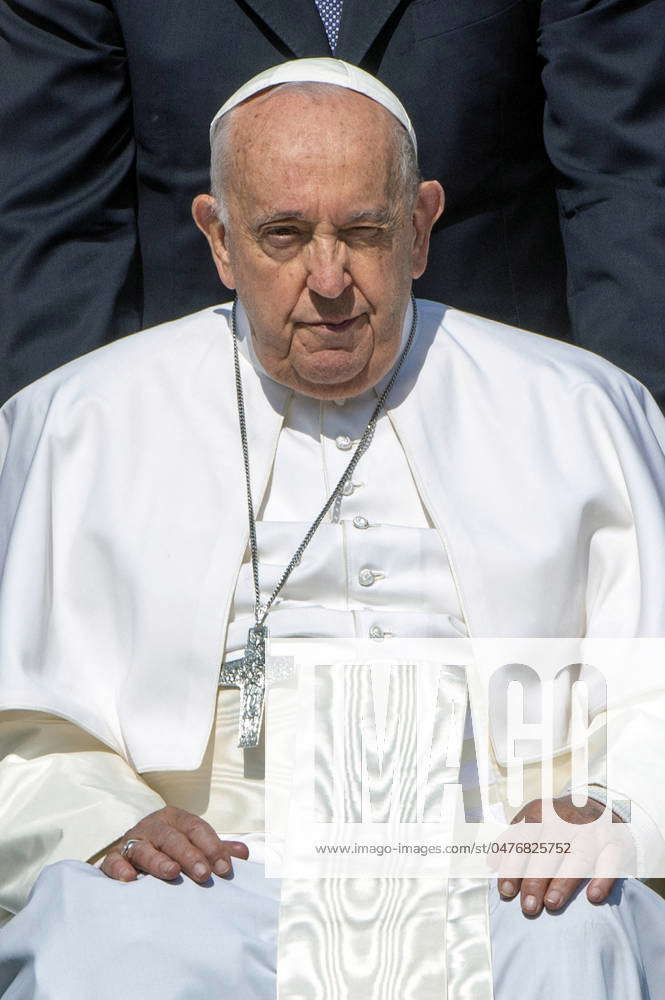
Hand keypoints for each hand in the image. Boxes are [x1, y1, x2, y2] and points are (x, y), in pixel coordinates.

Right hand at [100, 806, 248, 882]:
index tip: (224, 869)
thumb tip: (244, 853)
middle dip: (189, 855)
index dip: (212, 846)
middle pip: (172, 837)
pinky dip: (120, 869)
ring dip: (158, 860)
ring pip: (144, 848)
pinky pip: (114, 862)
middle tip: (203, 874)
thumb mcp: (193, 845)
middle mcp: (152, 826)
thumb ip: (216, 849)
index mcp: (174, 818)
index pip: (196, 827)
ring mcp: (131, 840)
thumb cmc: (170, 849)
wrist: (131, 852)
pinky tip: (130, 880)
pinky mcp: (114, 858)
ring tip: (172, 872)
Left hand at [497, 795, 620, 915]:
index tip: (505, 891)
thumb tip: (491, 863)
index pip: (523, 839)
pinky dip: (602, 879)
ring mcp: (593, 830)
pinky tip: (593, 898)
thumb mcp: (532, 822)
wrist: (598, 807)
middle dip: (536, 879)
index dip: (513, 865)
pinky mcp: (616, 843)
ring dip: (563, 881)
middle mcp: (567, 819)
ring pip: (578, 856)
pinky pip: (611, 862)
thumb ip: (511, 840)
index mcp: (541, 812)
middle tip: (527, 906)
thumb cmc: (556, 823)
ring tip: (551, 904)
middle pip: (549, 849)